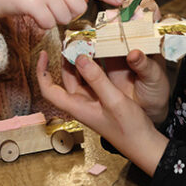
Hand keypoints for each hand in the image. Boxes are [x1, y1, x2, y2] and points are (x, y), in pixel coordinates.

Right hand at [0, 0, 122, 45]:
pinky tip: (32, 15)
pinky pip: (49, 23)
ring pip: (64, 17)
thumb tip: (81, 5)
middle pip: (79, 7)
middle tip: (52, 10)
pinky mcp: (34, 2)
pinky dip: (42, 24)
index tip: (120, 2)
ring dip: (53, 20)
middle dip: (68, 14)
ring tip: (39, 9)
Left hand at [37, 51, 168, 175]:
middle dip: (65, 60)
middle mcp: (81, 104)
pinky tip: (100, 57)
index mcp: (77, 107)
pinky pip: (92, 80)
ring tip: (84, 45)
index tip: (44, 54)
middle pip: (64, 79)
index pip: (49, 90)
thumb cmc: (128, 128)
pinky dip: (92, 68)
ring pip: (79, 78)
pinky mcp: (102, 100)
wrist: (143, 143)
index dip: (42, 72)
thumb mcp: (113, 100)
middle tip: (71, 42)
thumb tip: (80, 58)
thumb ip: (96, 79)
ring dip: (79, 62)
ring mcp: (92, 102)